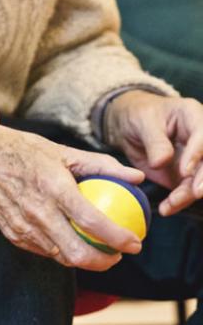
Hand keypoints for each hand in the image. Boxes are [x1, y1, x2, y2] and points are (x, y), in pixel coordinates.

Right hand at [0, 111, 144, 271]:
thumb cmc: (23, 151)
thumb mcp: (63, 151)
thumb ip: (102, 165)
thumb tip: (136, 177)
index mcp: (53, 188)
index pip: (93, 222)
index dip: (119, 238)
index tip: (135, 243)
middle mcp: (37, 212)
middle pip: (77, 253)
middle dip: (104, 261)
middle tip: (117, 254)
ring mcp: (22, 226)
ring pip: (60, 257)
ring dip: (83, 259)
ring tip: (97, 249)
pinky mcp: (12, 234)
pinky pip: (43, 250)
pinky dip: (60, 250)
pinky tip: (69, 240)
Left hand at [106, 91, 202, 215]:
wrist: (129, 127)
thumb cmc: (138, 116)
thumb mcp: (142, 122)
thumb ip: (154, 141)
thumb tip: (161, 162)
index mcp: (193, 116)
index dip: (197, 153)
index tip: (184, 170)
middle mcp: (200, 139)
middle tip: (194, 193)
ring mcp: (195, 159)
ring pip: (200, 179)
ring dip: (189, 195)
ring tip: (171, 204)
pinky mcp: (185, 176)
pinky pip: (187, 191)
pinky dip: (178, 202)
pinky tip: (166, 209)